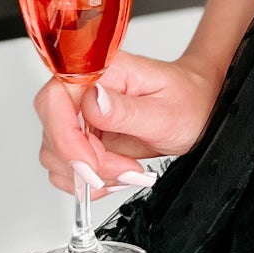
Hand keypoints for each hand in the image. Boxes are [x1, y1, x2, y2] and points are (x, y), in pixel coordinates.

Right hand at [34, 49, 223, 199]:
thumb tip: (92, 101)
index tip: (92, 164)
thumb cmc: (189, 100)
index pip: (54, 101)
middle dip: (87, 163)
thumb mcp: (166, 110)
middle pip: (54, 134)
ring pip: (57, 155)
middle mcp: (83, 90)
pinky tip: (117, 175)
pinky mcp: (85, 136)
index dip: (66, 139)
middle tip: (126, 170)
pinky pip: (68, 166)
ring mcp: (81, 115)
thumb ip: (126, 110)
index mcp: (100, 72)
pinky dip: (89, 180)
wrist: (199, 107)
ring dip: (90, 175)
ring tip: (128, 172)